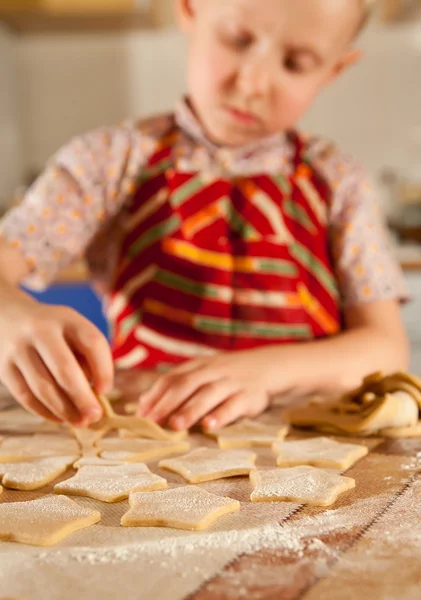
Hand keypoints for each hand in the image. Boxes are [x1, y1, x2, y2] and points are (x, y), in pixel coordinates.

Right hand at [0, 299, 113, 425]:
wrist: (7, 317)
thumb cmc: (53, 331)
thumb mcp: (72, 329)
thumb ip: (87, 356)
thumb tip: (96, 396)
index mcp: (66, 318)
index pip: (92, 342)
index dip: (103, 369)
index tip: (105, 390)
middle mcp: (41, 330)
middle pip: (65, 368)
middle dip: (82, 397)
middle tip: (95, 416)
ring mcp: (19, 349)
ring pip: (43, 387)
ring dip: (64, 410)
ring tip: (80, 422)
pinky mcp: (4, 367)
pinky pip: (26, 396)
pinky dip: (45, 411)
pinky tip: (60, 418)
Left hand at [137, 348, 281, 430]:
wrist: (268, 366)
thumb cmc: (227, 375)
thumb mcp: (202, 373)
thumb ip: (175, 386)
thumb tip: (142, 404)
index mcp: (198, 366)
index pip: (173, 377)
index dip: (156, 395)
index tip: (141, 414)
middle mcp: (213, 372)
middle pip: (187, 384)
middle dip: (168, 403)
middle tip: (152, 422)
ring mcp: (231, 383)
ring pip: (208, 394)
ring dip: (191, 410)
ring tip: (175, 425)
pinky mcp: (249, 396)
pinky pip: (233, 406)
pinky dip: (220, 415)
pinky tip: (209, 426)